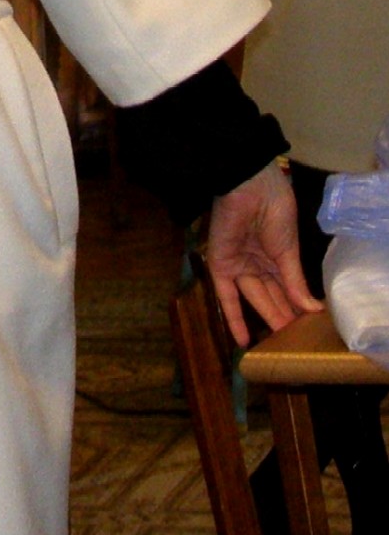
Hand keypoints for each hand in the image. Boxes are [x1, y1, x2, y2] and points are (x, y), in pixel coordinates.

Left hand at [205, 159, 324, 345]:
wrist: (248, 188)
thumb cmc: (274, 210)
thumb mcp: (289, 250)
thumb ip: (294, 282)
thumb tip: (313, 309)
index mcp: (278, 254)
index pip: (288, 287)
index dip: (297, 307)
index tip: (309, 329)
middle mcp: (258, 262)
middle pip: (272, 296)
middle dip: (283, 316)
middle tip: (295, 342)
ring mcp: (239, 265)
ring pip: (254, 298)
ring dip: (265, 319)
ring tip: (277, 346)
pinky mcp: (221, 267)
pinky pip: (227, 297)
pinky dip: (234, 318)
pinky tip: (243, 340)